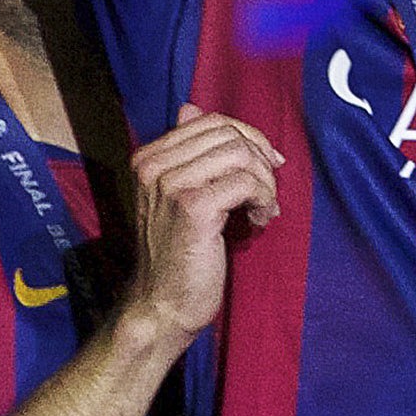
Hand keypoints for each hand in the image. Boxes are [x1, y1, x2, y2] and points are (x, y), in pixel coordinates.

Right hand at [116, 106, 282, 343]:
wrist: (162, 307)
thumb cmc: (176, 254)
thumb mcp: (176, 197)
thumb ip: (185, 154)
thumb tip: (190, 107)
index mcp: (148, 158)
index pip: (209, 121)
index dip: (247, 137)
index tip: (267, 163)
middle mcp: (153, 166)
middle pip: (227, 134)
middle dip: (260, 159)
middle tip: (267, 192)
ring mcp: (171, 185)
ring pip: (240, 155)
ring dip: (263, 182)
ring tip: (263, 208)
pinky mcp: (193, 208)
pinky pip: (245, 183)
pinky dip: (262, 200)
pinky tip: (258, 221)